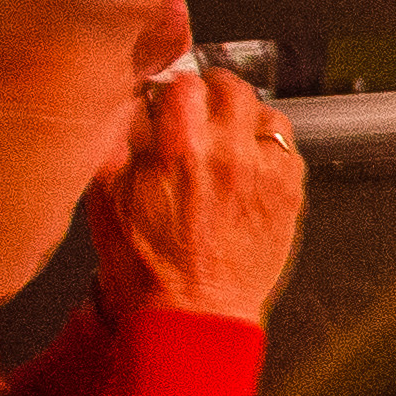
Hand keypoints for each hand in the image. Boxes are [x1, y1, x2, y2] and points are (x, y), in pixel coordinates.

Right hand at [88, 65, 305, 323]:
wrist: (192, 311)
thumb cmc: (145, 265)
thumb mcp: (105, 196)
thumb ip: (119, 141)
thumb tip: (131, 105)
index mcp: (178, 147)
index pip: (185, 84)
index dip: (175, 86)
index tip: (170, 95)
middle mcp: (229, 152)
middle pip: (233, 89)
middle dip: (214, 91)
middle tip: (203, 104)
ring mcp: (266, 172)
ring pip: (267, 114)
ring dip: (247, 118)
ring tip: (229, 135)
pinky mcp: (290, 193)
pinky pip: (288, 150)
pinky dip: (270, 149)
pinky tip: (250, 165)